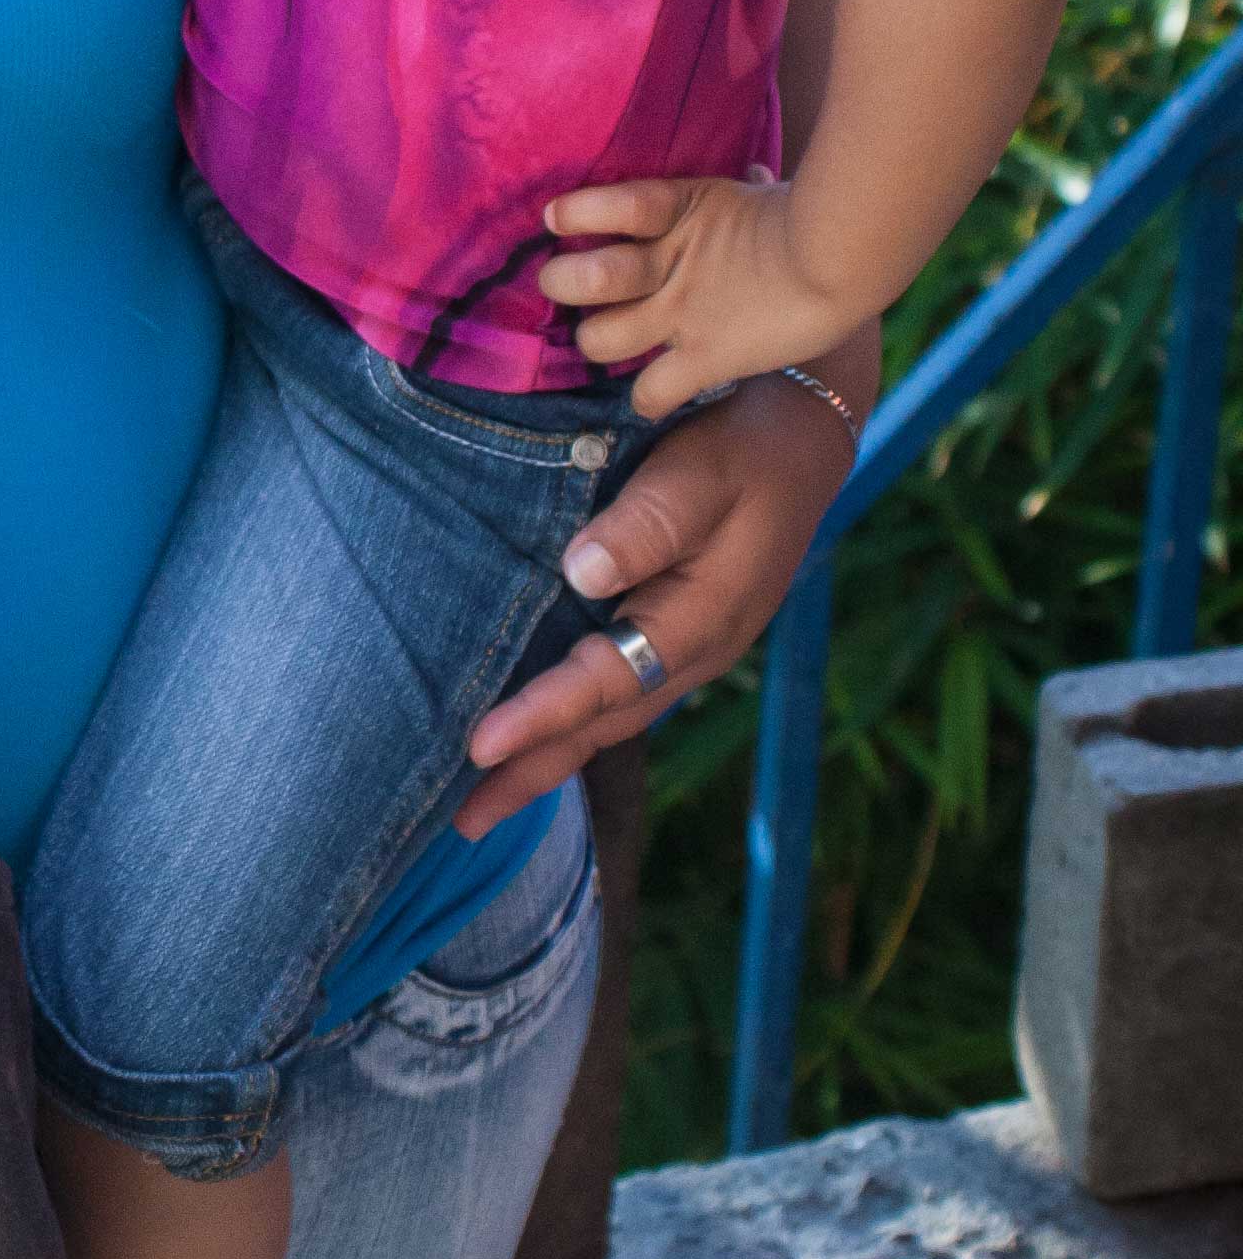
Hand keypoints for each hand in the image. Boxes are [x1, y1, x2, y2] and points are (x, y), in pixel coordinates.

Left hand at [453, 351, 867, 833]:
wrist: (799, 437)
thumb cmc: (745, 451)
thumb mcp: (702, 474)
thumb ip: (648, 523)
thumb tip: (584, 572)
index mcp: (697, 623)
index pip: (605, 682)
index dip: (540, 716)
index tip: (479, 748)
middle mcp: (691, 653)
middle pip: (601, 726)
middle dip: (531, 772)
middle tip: (460, 821)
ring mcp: (683, 648)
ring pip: (606, 719)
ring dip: (545, 758)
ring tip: (480, 801)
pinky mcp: (669, 630)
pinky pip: (611, 692)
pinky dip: (567, 722)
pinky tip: (530, 734)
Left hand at [537, 168, 851, 418]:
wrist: (844, 254)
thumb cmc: (818, 218)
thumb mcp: (766, 195)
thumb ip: (747, 194)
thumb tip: (758, 180)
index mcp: (680, 206)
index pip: (607, 205)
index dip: (575, 214)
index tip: (557, 220)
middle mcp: (666, 261)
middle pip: (579, 280)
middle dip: (564, 284)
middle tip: (569, 287)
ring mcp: (681, 313)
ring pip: (598, 340)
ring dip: (596, 342)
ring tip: (606, 338)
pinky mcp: (704, 357)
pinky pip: (649, 393)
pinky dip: (647, 400)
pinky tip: (653, 395)